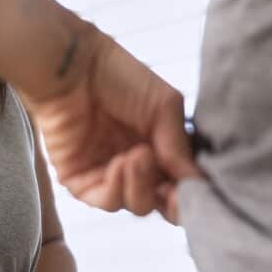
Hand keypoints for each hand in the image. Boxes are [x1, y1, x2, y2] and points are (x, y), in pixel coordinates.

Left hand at [25, 28, 203, 223]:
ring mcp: (109, 175)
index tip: (197, 187)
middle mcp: (137, 168)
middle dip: (171, 198)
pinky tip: (121, 162)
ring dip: (142, 184)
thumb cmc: (120, 77)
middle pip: (163, 205)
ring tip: (138, 154)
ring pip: (137, 205)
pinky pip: (106, 201)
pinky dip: (118, 187)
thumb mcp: (164, 108)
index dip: (192, 194)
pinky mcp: (80, 180)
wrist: (73, 66)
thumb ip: (180, 147)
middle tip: (168, 176)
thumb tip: (199, 184)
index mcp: (161, 150)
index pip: (183, 188)